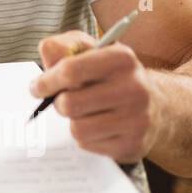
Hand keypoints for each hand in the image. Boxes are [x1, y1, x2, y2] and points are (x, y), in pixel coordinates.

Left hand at [31, 31, 164, 163]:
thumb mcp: (88, 50)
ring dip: (72, 121)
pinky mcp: (132, 144)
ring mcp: (137, 119)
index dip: (47, 81)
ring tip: (84, 113)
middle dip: (58, 102)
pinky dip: (85, 137)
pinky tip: (98, 126)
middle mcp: (134, 88)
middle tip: (63, 99)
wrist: (154, 106)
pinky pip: (88, 145)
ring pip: (77, 128)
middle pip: (69, 103)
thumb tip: (47, 55)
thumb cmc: (110, 75)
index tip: (37, 87)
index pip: (71, 70)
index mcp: (122, 58)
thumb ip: (62, 47)